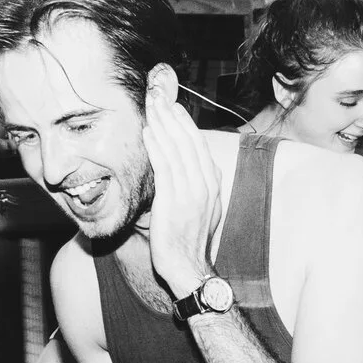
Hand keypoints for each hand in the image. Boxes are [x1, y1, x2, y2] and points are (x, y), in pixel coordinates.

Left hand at [140, 68, 220, 298]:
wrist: (189, 269)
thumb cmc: (189, 240)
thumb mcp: (203, 208)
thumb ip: (200, 184)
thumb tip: (196, 164)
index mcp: (213, 182)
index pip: (198, 143)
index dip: (184, 121)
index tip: (171, 103)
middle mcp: (206, 184)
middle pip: (188, 139)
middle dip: (172, 114)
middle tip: (158, 92)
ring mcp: (192, 192)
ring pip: (177, 148)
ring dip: (163, 123)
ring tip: (151, 104)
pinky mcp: (175, 201)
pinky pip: (165, 167)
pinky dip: (157, 147)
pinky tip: (148, 131)